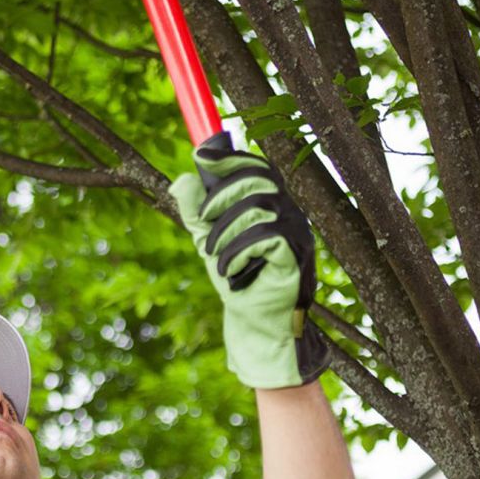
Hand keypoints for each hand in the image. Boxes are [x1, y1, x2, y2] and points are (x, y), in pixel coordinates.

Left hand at [168, 135, 327, 388]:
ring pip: (258, 207)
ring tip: (214, 255)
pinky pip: (266, 236)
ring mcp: (297, 233)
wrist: (254, 321)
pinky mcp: (297, 255)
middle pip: (257, 179)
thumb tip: (182, 179)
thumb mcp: (208, 240)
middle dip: (221, 196)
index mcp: (269, 204)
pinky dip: (238, 251)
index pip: (256, 167)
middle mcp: (288, 213)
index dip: (230, 158)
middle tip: (203, 220)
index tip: (201, 156)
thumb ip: (196, 212)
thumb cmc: (236, 278)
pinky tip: (230, 270)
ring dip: (225, 231)